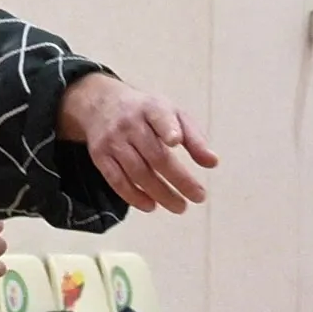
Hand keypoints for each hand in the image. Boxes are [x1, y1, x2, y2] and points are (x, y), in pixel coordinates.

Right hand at [58, 71, 217, 212]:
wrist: (101, 104)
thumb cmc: (147, 113)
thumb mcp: (172, 113)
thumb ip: (194, 138)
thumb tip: (212, 163)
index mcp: (151, 108)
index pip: (159, 117)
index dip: (167, 128)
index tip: (175, 141)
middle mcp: (129, 123)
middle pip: (155, 155)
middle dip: (178, 179)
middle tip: (198, 197)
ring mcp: (113, 141)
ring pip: (137, 172)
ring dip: (160, 193)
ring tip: (180, 206)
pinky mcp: (100, 156)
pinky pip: (116, 181)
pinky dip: (134, 197)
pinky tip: (151, 206)